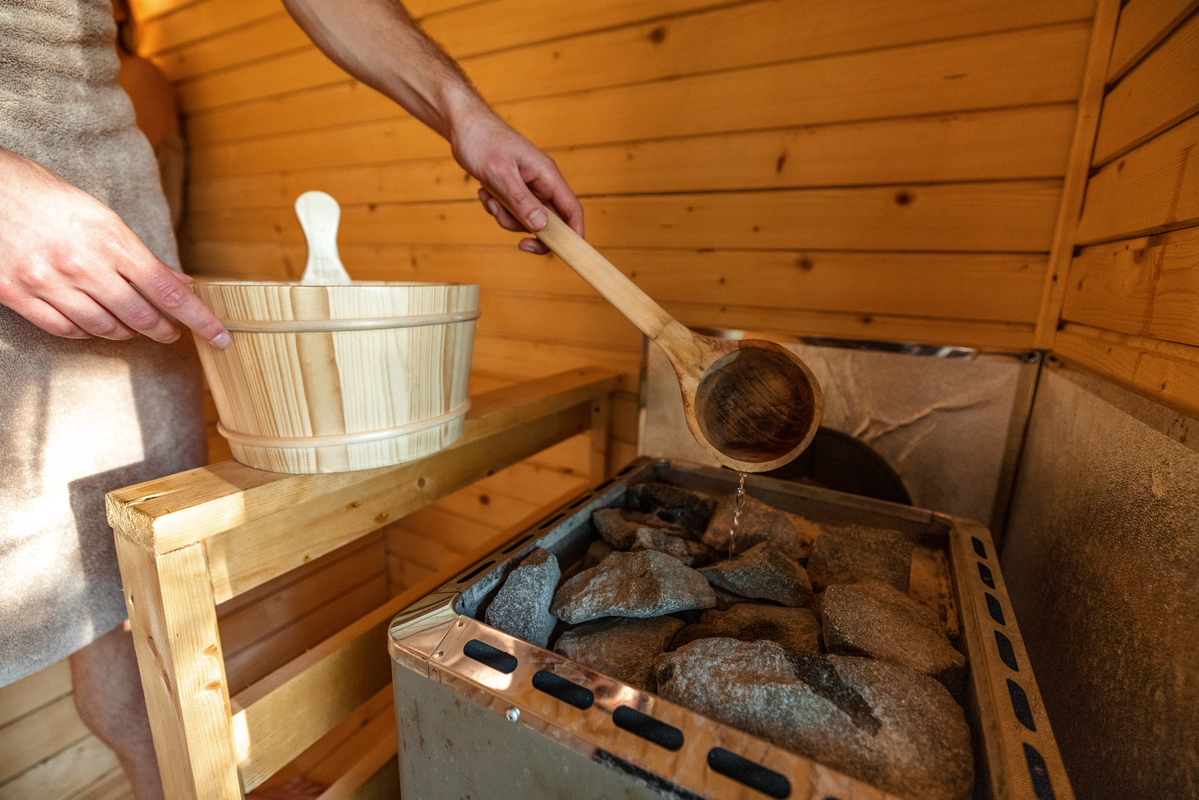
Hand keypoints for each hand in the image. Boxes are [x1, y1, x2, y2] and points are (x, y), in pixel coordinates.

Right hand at [0, 148, 229, 346]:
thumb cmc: (46, 195)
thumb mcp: (101, 217)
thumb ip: (140, 255)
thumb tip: (180, 283)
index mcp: (109, 240)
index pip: (168, 290)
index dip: (199, 318)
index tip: (221, 336)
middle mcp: (81, 265)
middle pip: (140, 316)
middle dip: (164, 329)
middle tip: (173, 332)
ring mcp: (47, 282)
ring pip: (104, 328)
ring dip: (127, 332)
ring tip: (135, 326)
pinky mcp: (16, 295)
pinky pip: (65, 330)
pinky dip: (87, 332)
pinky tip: (95, 324)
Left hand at [449, 103, 583, 254]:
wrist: (462, 125)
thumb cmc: (482, 141)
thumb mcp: (501, 174)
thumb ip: (522, 201)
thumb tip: (543, 227)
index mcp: (547, 175)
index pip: (572, 209)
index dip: (575, 233)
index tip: (569, 252)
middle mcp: (542, 182)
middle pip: (550, 221)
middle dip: (530, 231)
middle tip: (519, 244)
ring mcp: (528, 186)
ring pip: (527, 219)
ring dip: (506, 218)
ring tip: (490, 199)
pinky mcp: (514, 189)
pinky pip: (511, 211)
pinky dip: (497, 208)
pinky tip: (485, 192)